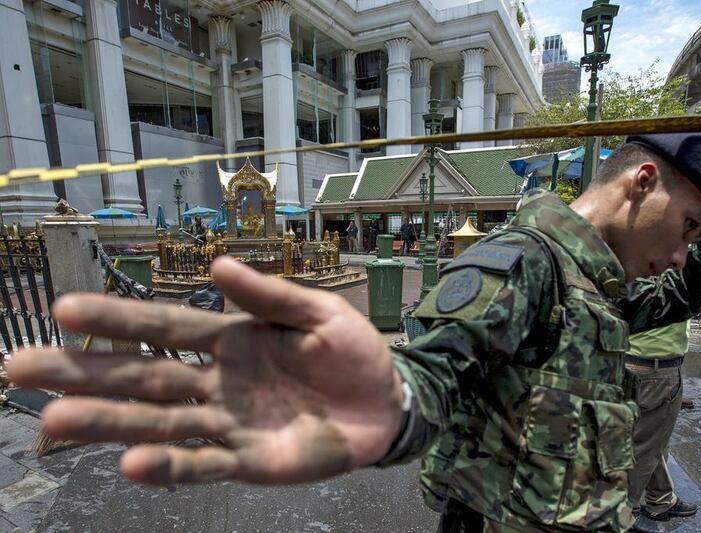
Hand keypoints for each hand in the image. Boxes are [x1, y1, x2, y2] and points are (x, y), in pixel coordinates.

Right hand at [7, 257, 403, 484]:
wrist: (385, 402)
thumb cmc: (351, 352)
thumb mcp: (318, 313)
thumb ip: (270, 295)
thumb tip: (216, 265)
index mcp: (230, 338)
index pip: (164, 327)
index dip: (118, 320)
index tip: (65, 311)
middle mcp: (216, 381)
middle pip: (143, 377)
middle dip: (85, 374)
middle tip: (20, 368)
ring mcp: (228, 423)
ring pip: (160, 423)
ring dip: (109, 424)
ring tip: (54, 422)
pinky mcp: (248, 461)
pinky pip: (203, 464)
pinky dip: (170, 467)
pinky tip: (131, 465)